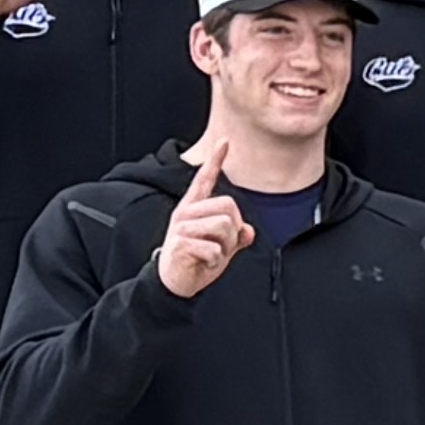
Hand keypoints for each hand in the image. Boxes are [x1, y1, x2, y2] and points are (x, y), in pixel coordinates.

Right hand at [153, 171, 250, 300]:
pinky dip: (216, 261)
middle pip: (228, 205)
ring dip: (225, 247)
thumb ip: (237, 236)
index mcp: (195, 209)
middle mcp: (186, 213)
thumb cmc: (198, 261)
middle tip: (221, 245)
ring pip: (224, 226)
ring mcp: (181, 228)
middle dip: (234, 229)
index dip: (215, 160)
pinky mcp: (179, 244)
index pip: (205, 179)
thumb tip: (248, 232)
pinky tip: (204, 263)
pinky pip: (214, 249)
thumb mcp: (222, 247)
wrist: (176, 283)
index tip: (225, 141)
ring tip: (211, 254)